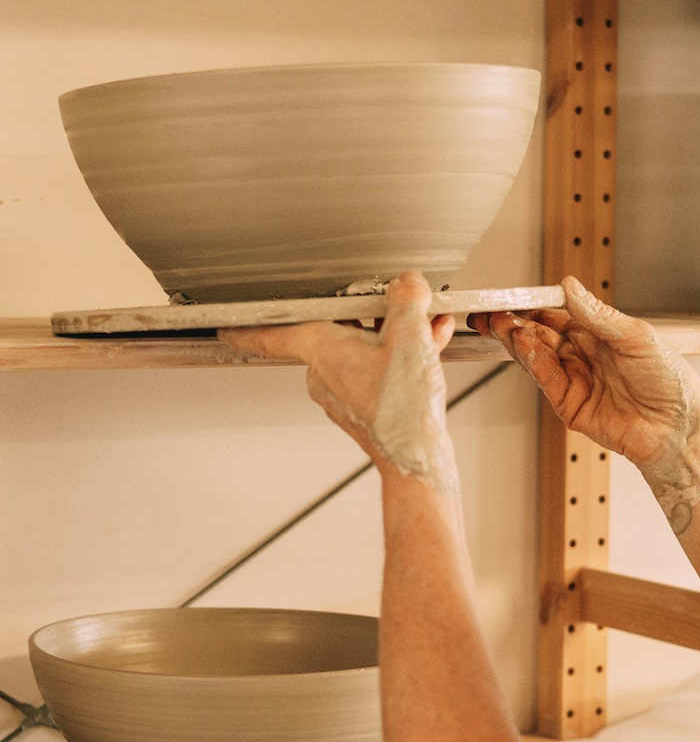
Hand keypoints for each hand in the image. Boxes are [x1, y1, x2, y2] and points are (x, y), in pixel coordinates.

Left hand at [219, 272, 459, 489]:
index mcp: (322, 351)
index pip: (273, 333)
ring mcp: (344, 394)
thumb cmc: (402, 407)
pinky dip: (403, 358)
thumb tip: (407, 284)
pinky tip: (432, 348)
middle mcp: (325, 374)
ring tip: (428, 328)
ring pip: (365, 350)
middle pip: (339, 331)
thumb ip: (407, 299)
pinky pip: (379, 371)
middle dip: (371, 316)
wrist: (417, 457)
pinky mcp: (365, 409)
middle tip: (394, 304)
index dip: (248, 326)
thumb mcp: (411, 335)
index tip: (226, 327)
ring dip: (397, 337)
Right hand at [470, 276, 699, 473]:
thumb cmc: (670, 381)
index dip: (535, 306)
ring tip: (504, 325)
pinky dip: (534, 362)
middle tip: (495, 311)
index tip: (515, 296)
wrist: (678, 427)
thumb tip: (570, 287)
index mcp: (600, 335)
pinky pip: (547, 380)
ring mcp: (576, 381)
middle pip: (541, 336)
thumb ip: (598, 315)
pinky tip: (525, 345)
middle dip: (516, 323)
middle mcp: (585, 357)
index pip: (559, 315)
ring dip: (519, 340)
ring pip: (539, 357)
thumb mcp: (636, 336)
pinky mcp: (571, 406)